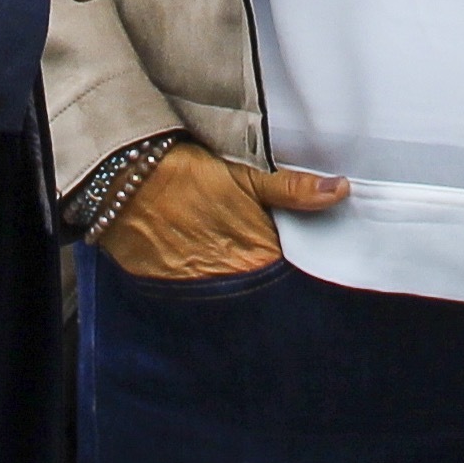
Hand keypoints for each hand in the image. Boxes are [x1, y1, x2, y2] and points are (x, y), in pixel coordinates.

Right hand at [94, 140, 347, 279]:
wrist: (123, 178)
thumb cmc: (189, 173)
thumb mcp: (247, 175)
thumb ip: (293, 190)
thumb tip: (340, 191)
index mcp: (255, 256)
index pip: (287, 274)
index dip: (294, 266)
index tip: (298, 257)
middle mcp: (226, 280)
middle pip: (257, 285)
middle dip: (263, 274)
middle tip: (260, 253)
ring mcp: (192, 287)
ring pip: (225, 290)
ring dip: (230, 277)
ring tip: (222, 251)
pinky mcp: (162, 285)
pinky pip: (190, 289)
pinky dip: (197, 276)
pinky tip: (194, 255)